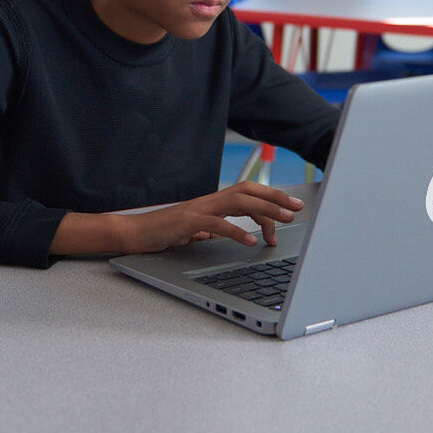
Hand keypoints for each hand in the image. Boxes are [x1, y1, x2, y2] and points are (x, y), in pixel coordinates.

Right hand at [52, 182, 305, 255]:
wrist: (135, 234)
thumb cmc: (164, 233)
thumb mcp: (197, 231)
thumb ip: (215, 229)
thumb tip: (234, 233)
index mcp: (212, 202)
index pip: (248, 193)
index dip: (271, 198)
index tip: (291, 207)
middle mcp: (208, 200)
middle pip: (248, 191)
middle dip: (276, 198)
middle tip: (297, 208)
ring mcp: (198, 209)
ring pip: (238, 202)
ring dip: (264, 210)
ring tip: (283, 221)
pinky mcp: (188, 222)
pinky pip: (217, 224)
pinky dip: (237, 231)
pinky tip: (251, 241)